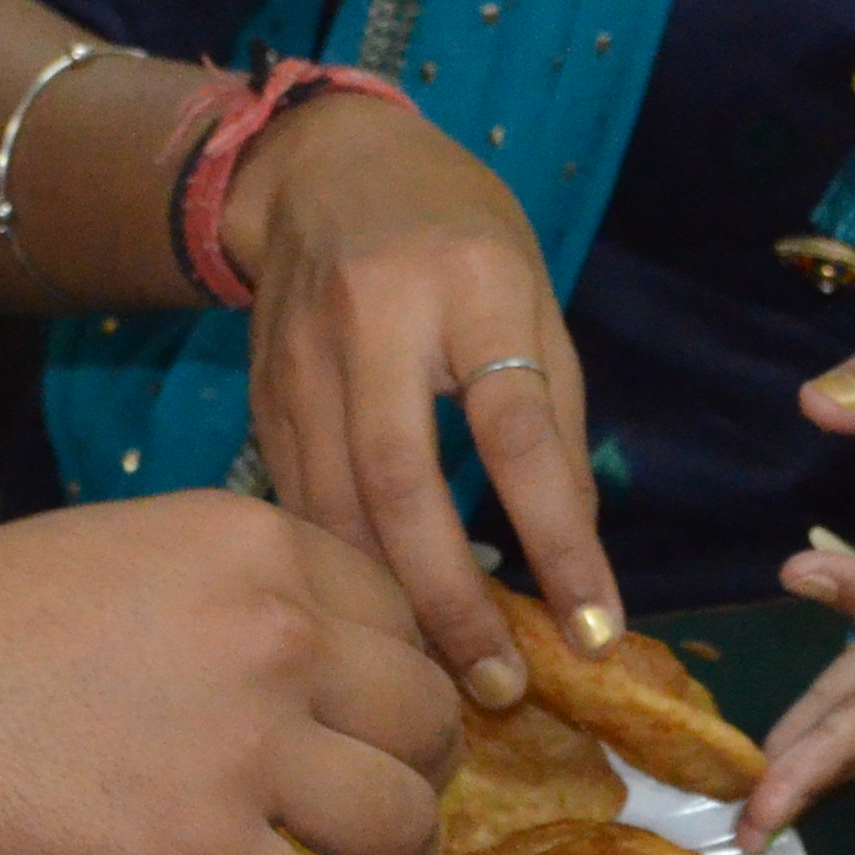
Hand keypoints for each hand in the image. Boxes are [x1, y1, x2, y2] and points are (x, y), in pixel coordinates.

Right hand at [0, 493, 465, 854]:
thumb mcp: (115, 557)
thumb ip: (220, 601)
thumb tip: (297, 677)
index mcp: (253, 543)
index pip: (399, 616)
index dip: (395, 686)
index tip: (375, 731)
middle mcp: (277, 634)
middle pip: (423, 718)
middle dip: (415, 773)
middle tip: (374, 814)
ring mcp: (249, 753)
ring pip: (406, 825)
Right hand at [216, 94, 625, 705]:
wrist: (321, 165)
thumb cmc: (455, 230)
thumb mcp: (531, 293)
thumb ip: (552, 413)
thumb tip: (573, 552)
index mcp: (468, 282)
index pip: (515, 428)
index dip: (558, 539)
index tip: (596, 630)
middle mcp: (373, 317)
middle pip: (401, 484)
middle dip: (451, 601)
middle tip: (498, 688)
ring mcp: (300, 360)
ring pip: (334, 509)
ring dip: (388, 607)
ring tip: (440, 682)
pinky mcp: (258, 397)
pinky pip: (299, 507)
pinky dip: (338, 577)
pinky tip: (374, 627)